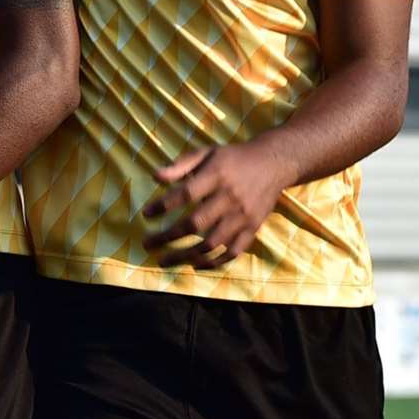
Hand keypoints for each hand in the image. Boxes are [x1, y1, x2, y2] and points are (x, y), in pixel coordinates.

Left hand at [142, 142, 292, 268]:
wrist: (273, 164)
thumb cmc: (232, 158)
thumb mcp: (206, 153)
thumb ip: (181, 165)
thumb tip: (155, 176)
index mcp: (216, 176)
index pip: (185, 194)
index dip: (163, 206)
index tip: (146, 215)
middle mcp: (229, 198)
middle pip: (196, 223)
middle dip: (168, 237)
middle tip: (148, 245)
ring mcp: (243, 216)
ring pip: (213, 243)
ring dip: (186, 255)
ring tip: (165, 260)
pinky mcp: (253, 228)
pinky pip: (233, 252)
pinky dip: (214, 262)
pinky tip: (195, 265)